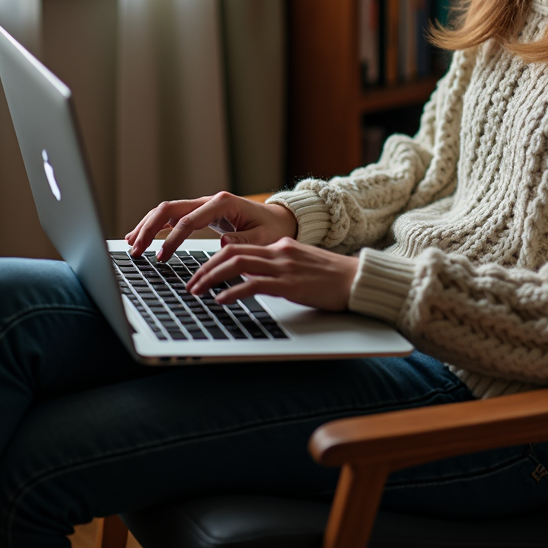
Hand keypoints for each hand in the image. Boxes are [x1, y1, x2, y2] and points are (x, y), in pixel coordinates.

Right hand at [124, 191, 297, 259]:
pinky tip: (141, 237)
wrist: (278, 219)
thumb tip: (221, 244)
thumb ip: (242, 240)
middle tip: (136, 250)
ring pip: (167, 210)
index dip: (171, 239)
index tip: (161, 257)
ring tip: (131, 244)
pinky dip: (155, 226)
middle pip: (170, 209)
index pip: (189, 221)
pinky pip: (172, 217)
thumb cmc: (272, 229)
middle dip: (149, 229)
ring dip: (147, 226)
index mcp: (223, 203)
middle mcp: (209, 200)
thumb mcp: (262, 238)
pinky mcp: (200, 213)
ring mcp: (203, 205)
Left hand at [186, 238, 359, 311]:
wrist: (357, 280)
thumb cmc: (332, 278)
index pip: (239, 247)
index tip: (199, 273)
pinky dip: (233, 292)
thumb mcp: (300, 265)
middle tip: (190, 284)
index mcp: (280, 246)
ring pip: (237, 266)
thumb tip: (253, 278)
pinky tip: (221, 300)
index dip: (214, 260)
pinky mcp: (290, 284)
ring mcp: (284, 267)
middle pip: (232, 253)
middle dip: (205, 268)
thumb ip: (278, 267)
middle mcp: (279, 252)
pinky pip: (254, 285)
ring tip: (197, 291)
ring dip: (212, 278)